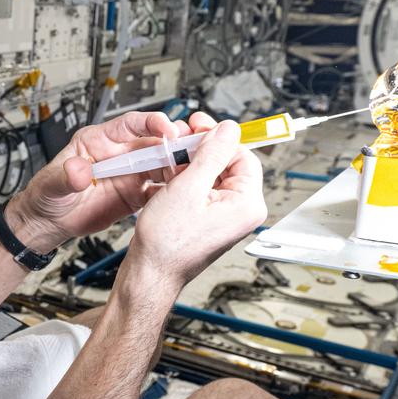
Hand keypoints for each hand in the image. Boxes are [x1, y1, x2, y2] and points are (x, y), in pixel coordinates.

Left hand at [9, 111, 216, 246]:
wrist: (49, 222)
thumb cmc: (46, 195)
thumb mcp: (52, 184)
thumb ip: (66, 176)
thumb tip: (78, 170)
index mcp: (99, 141)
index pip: (130, 124)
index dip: (151, 123)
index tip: (167, 128)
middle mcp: (119, 154)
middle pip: (155, 142)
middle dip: (177, 142)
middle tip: (195, 147)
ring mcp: (130, 173)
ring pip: (164, 163)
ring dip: (181, 165)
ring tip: (197, 169)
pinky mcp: (136, 193)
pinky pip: (161, 188)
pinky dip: (175, 189)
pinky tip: (186, 192)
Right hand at [124, 120, 267, 286]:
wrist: (150, 272)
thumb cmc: (166, 242)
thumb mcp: (187, 187)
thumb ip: (212, 154)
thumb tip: (229, 129)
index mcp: (247, 204)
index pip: (243, 155)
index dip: (219, 138)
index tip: (199, 126)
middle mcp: (242, 212)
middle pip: (229, 164)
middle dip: (203, 150)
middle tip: (183, 138)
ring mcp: (226, 217)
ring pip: (213, 176)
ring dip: (192, 164)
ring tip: (170, 159)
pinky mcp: (210, 221)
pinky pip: (203, 190)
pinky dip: (187, 180)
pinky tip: (169, 177)